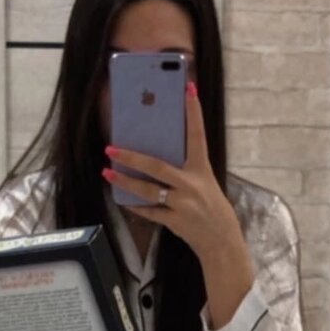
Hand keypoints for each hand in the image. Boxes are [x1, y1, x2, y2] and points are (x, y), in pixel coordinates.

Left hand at [101, 81, 244, 266]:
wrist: (222, 242)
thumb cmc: (213, 209)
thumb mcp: (206, 183)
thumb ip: (187, 170)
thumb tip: (159, 157)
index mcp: (202, 170)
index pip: (197, 135)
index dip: (193, 112)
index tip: (188, 88)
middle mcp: (192, 185)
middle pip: (156, 166)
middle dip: (131, 157)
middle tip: (111, 147)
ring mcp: (183, 205)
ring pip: (147, 191)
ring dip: (125, 181)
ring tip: (107, 172)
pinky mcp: (175, 222)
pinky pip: (150, 212)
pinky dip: (136, 206)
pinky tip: (122, 200)